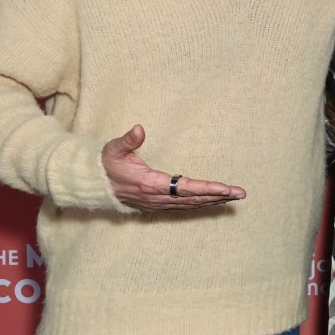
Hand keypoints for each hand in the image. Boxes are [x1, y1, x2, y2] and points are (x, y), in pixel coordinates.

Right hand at [101, 124, 245, 211]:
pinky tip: (214, 201)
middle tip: (241, 193)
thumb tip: (139, 128)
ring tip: (234, 197)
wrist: (94, 185)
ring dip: (213, 201)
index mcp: (150, 184)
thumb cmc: (105, 165)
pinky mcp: (158, 204)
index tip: (225, 188)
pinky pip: (184, 206)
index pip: (184, 188)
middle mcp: (157, 197)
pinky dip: (201, 203)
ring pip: (191, 204)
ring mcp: (158, 203)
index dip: (206, 189)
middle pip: (193, 198)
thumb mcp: (113, 150)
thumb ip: (128, 140)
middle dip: (218, 196)